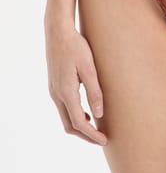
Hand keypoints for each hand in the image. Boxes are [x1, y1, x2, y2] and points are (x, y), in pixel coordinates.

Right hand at [44, 18, 107, 145]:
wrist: (58, 32)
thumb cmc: (76, 47)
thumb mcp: (89, 68)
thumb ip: (94, 91)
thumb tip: (98, 115)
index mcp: (66, 92)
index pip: (79, 123)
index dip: (92, 135)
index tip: (105, 140)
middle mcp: (57, 95)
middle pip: (70, 125)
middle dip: (85, 135)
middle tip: (102, 138)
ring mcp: (54, 90)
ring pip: (65, 118)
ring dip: (79, 126)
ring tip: (96, 128)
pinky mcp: (55, 85)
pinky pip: (64, 108)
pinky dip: (74, 115)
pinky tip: (87, 111)